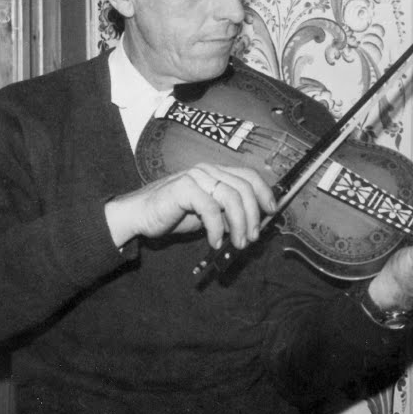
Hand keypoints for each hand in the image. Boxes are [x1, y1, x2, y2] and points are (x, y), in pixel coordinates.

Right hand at [105, 163, 276, 249]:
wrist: (139, 215)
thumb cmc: (173, 214)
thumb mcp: (207, 214)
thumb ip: (227, 213)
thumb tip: (252, 226)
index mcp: (215, 172)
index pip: (248, 175)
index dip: (264, 192)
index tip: (272, 211)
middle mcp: (207, 170)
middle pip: (244, 187)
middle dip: (253, 215)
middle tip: (252, 238)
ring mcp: (195, 176)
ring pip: (231, 196)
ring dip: (239, 223)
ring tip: (237, 243)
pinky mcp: (183, 188)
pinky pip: (209, 207)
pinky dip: (216, 228)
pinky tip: (214, 242)